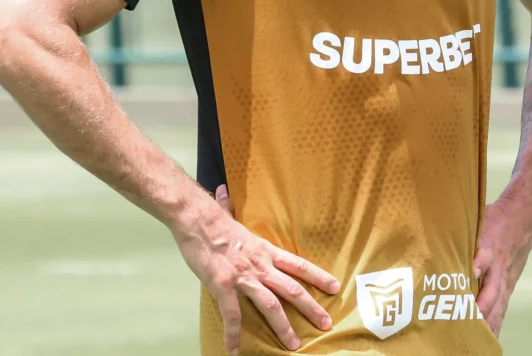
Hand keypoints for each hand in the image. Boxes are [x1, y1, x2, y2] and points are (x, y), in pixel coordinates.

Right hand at [171, 184, 339, 354]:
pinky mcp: (225, 287)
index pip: (298, 264)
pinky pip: (233, 317)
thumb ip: (229, 208)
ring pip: (270, 306)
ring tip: (294, 346)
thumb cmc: (212, 219)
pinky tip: (235, 352)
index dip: (317, 276)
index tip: (334, 287)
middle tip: (326, 324)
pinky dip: (234, 336)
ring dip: (283, 328)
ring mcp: (244, 277)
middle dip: (310, 308)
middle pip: (291, 289)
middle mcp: (260, 265)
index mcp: (265, 250)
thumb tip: (222, 191)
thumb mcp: (228, 216)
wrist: (197, 220)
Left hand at [473, 196, 531, 336]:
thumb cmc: (495, 219)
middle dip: (479, 312)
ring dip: (488, 324)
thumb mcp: (479, 219)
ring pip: (497, 306)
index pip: (482, 260)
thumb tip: (446, 240)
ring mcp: (505, 279)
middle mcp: (499, 268)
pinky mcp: (508, 286)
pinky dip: (496, 324)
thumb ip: (464, 231)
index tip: (465, 284)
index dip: (474, 270)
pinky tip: (490, 338)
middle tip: (465, 327)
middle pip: (490, 292)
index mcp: (489, 247)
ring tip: (476, 342)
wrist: (523, 220)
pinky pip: (502, 308)